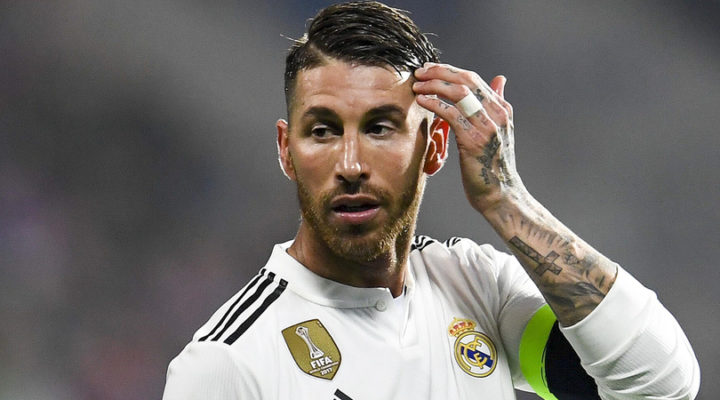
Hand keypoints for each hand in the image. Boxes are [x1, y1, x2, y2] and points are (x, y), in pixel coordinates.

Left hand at [413, 62, 524, 212]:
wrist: (500, 194)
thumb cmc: (493, 165)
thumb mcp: (499, 131)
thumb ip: (495, 105)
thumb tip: (500, 79)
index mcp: (502, 109)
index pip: (474, 78)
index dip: (449, 70)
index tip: (429, 69)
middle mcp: (498, 114)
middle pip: (466, 81)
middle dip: (439, 72)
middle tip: (419, 72)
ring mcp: (487, 127)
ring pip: (459, 93)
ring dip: (434, 85)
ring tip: (417, 86)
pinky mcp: (474, 140)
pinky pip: (451, 114)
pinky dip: (434, 104)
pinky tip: (421, 101)